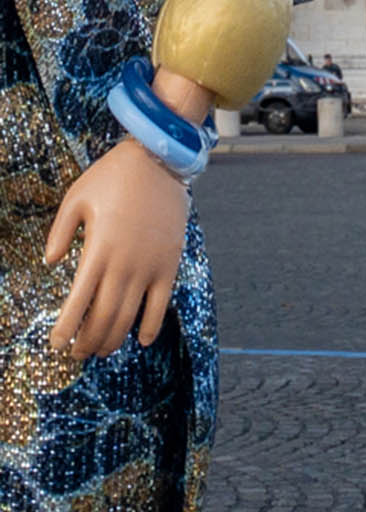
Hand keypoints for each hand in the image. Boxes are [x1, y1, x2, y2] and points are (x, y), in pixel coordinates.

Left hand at [45, 137, 189, 355]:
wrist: (159, 158)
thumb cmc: (112, 176)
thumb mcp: (76, 198)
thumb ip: (59, 232)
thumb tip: (50, 262)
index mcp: (97, 250)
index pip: (77, 304)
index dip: (65, 330)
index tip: (56, 345)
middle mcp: (123, 264)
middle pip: (103, 318)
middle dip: (87, 342)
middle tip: (77, 352)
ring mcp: (149, 265)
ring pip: (129, 316)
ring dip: (113, 339)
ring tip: (101, 350)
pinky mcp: (169, 263)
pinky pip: (161, 304)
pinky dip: (151, 326)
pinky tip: (142, 339)